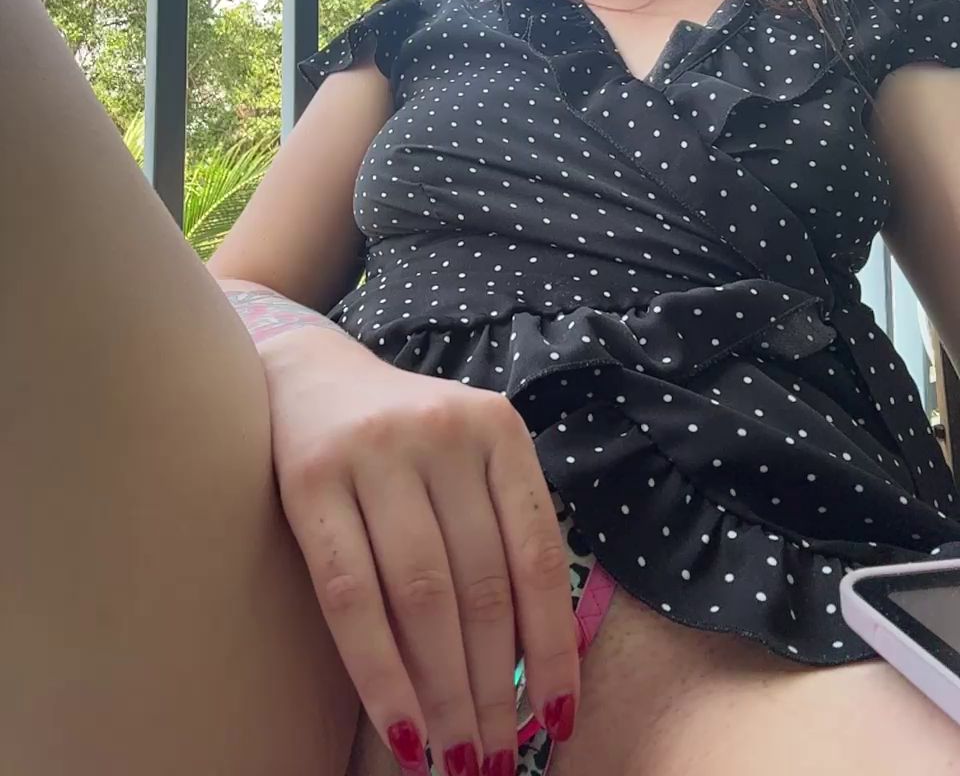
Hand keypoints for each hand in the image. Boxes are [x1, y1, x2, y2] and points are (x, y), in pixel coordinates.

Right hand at [259, 329, 578, 774]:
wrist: (304, 373)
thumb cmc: (404, 438)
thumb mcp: (466, 456)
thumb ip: (501, 527)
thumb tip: (535, 661)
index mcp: (497, 430)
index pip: (539, 556)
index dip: (553, 648)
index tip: (556, 721)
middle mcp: (443, 432)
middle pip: (481, 585)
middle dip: (493, 687)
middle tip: (494, 759)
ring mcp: (376, 451)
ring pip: (422, 597)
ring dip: (443, 692)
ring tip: (454, 758)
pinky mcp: (312, 478)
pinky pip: (352, 596)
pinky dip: (381, 673)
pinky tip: (400, 728)